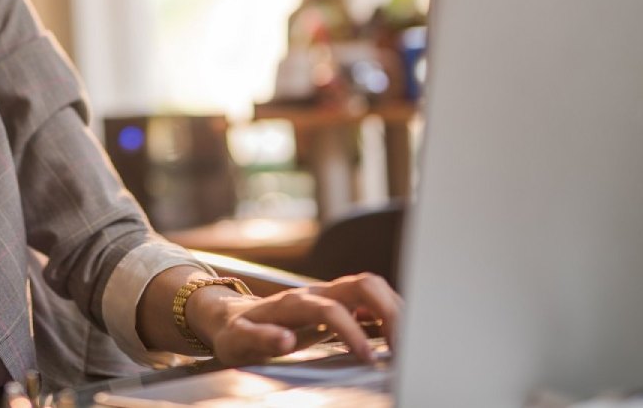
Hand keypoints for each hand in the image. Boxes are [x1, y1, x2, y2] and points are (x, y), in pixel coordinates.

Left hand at [190, 273, 401, 365]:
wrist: (231, 316)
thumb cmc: (235, 332)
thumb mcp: (237, 341)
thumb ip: (258, 339)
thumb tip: (285, 340)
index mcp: (292, 303)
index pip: (330, 308)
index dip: (351, 331)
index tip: (367, 358)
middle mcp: (315, 293)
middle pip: (362, 285)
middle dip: (389, 310)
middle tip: (405, 346)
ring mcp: (329, 294)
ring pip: (372, 288)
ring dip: (395, 310)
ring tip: (411, 343)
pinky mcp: (338, 303)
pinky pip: (372, 299)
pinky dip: (391, 313)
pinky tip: (402, 336)